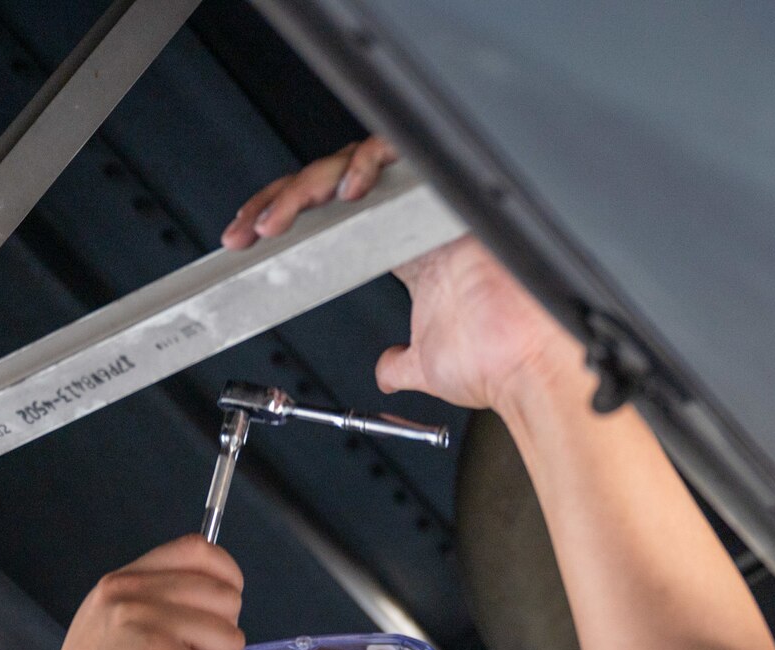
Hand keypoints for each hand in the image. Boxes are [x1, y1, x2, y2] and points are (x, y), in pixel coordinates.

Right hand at [15, 535, 244, 649]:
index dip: (225, 582)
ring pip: (230, 641)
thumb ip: (159, 604)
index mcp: (123, 582)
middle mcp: (131, 595)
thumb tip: (222, 600)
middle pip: (226, 599)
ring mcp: (144, 626)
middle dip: (220, 645)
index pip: (198, 551)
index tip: (216, 618)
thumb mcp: (114, 628)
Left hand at [222, 137, 592, 414]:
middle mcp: (416, 223)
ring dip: (303, 187)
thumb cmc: (500, 362)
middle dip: (279, 202)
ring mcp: (430, 206)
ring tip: (274, 221)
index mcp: (410, 253)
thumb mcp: (426, 366)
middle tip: (245, 231)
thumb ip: (400, 363)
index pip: (337, 215)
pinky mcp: (446, 194)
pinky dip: (361, 164)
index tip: (250, 241)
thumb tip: (384, 371)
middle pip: (333, 185)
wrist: (529, 365)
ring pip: (352, 164)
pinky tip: (340, 194)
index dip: (290, 220)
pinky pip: (396, 154)